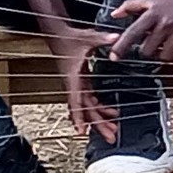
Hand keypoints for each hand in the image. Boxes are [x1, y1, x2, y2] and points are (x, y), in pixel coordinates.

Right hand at [50, 25, 120, 141]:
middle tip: (111, 137)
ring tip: (114, 129)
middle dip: (98, 124)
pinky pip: (90, 99)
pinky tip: (111, 113)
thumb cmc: (69, 37)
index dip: (79, 117)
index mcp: (73, 77)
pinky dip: (100, 107)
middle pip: (86, 109)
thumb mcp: (87, 37)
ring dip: (101, 118)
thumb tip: (115, 37)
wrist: (57, 34)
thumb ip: (102, 39)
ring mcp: (77, 84)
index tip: (81, 132)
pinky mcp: (81, 82)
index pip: (76, 101)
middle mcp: (74, 84)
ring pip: (88, 106)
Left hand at [107, 0, 172, 66]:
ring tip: (167, 46)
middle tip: (153, 45)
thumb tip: (114, 14)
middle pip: (148, 50)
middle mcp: (165, 23)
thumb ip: (131, 5)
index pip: (132, 32)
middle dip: (148, 50)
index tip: (114, 57)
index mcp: (153, 13)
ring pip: (165, 56)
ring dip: (164, 55)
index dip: (121, 47)